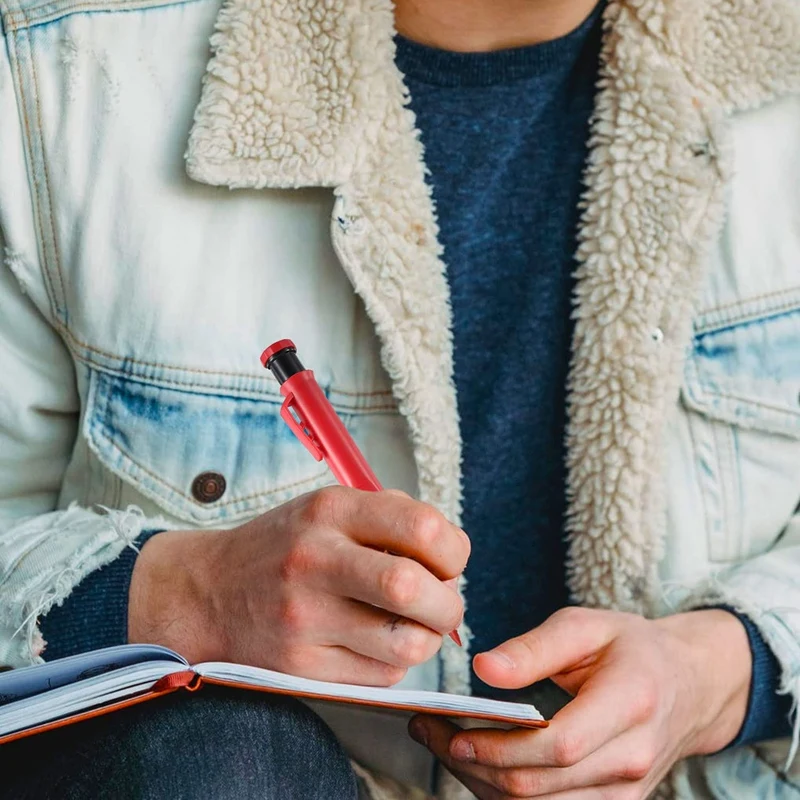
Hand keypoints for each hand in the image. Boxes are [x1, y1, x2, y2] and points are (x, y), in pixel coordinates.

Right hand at [128, 487, 469, 685]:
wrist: (209, 592)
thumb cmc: (285, 546)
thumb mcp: (328, 508)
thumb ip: (391, 518)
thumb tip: (454, 552)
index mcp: (330, 510)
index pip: (422, 528)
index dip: (454, 551)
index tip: (449, 562)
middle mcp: (315, 559)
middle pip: (413, 589)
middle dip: (449, 603)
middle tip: (444, 604)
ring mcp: (304, 616)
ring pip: (405, 644)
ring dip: (428, 640)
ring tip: (414, 626)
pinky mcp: (299, 665)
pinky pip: (381, 676)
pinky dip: (395, 663)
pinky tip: (375, 644)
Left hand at [409, 607, 751, 798]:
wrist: (691, 685)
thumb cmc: (632, 647)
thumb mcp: (587, 626)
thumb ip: (535, 647)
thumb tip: (484, 668)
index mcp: (630, 702)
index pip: (560, 745)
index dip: (501, 747)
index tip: (454, 731)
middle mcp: (632, 757)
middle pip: (542, 784)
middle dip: (475, 766)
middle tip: (429, 733)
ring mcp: (628, 792)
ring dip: (483, 783)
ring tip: (443, 745)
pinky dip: (508, 793)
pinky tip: (480, 764)